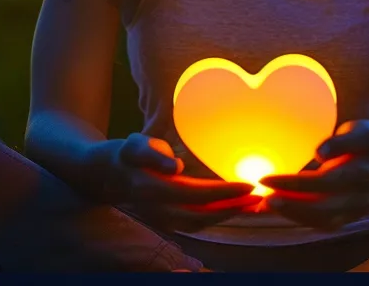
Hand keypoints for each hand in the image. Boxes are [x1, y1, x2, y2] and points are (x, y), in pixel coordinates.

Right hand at [102, 133, 258, 231]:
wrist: (107, 175)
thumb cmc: (126, 154)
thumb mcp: (134, 145)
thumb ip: (153, 153)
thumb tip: (175, 166)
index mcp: (153, 190)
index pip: (195, 194)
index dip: (223, 192)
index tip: (248, 185)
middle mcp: (159, 210)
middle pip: (202, 215)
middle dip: (233, 209)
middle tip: (261, 199)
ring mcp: (162, 220)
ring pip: (201, 223)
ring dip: (228, 215)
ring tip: (254, 205)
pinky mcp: (167, 222)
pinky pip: (196, 223)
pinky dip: (217, 217)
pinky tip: (234, 208)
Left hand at [260, 120, 368, 229]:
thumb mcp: (362, 131)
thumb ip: (341, 141)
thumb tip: (319, 153)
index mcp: (365, 169)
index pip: (329, 178)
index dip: (297, 183)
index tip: (269, 178)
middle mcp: (362, 194)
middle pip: (325, 205)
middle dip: (292, 202)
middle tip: (264, 194)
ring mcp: (356, 209)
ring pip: (322, 219)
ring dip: (292, 213)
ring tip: (264, 204)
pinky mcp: (349, 218)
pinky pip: (322, 223)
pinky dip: (297, 217)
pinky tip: (276, 208)